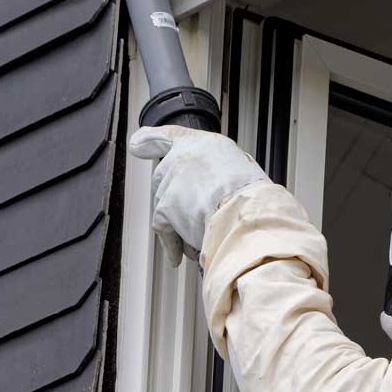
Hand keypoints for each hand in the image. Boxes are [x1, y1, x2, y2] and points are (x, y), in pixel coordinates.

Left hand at [128, 125, 269, 265]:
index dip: (150, 140)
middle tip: (196, 215)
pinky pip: (163, 228)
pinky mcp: (165, 207)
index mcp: (207, 145)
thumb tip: (210, 194)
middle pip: (165, 179)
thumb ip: (218, 174)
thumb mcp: (242, 172)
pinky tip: (180, 254)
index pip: (170, 136)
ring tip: (203, 235)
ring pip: (166, 207)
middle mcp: (184, 158)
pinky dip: (172, 244)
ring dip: (180, 224)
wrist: (248, 214)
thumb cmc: (254, 198)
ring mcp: (172, 182)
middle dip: (176, 201)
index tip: (137, 144)